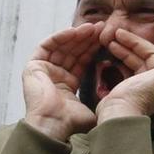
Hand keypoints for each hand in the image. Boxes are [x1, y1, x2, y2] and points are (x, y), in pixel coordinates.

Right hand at [20, 23, 99, 139]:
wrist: (54, 126)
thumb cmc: (72, 122)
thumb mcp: (93, 106)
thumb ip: (103, 99)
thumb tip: (121, 98)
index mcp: (66, 86)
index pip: (80, 61)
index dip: (93, 49)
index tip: (106, 38)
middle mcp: (53, 77)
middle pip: (71, 51)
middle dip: (87, 39)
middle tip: (102, 28)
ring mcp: (42, 71)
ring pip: (60, 46)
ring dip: (76, 35)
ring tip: (92, 27)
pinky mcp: (32, 67)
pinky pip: (47, 46)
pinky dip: (60, 36)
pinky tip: (75, 31)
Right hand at [96, 15, 153, 122]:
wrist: (121, 111)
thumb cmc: (147, 93)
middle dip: (146, 36)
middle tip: (147, 20)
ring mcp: (146, 83)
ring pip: (139, 57)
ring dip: (128, 44)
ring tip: (114, 35)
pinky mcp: (131, 86)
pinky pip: (128, 66)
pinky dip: (122, 55)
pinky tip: (113, 46)